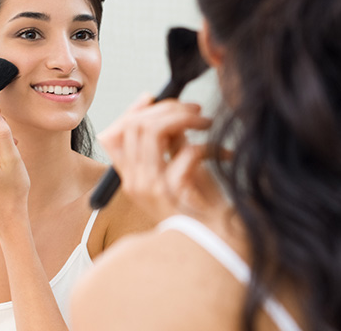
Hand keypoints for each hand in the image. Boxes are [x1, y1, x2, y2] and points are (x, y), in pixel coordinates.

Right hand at [98, 94, 223, 220]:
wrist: (218, 244)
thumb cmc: (204, 210)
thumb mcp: (183, 170)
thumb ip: (171, 143)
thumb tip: (169, 110)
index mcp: (132, 178)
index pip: (114, 134)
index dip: (134, 110)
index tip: (156, 97)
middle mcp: (134, 183)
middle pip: (134, 125)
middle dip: (167, 108)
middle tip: (196, 111)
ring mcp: (149, 189)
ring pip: (151, 131)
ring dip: (184, 118)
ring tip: (207, 122)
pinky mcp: (171, 193)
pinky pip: (186, 152)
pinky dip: (210, 146)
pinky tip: (225, 153)